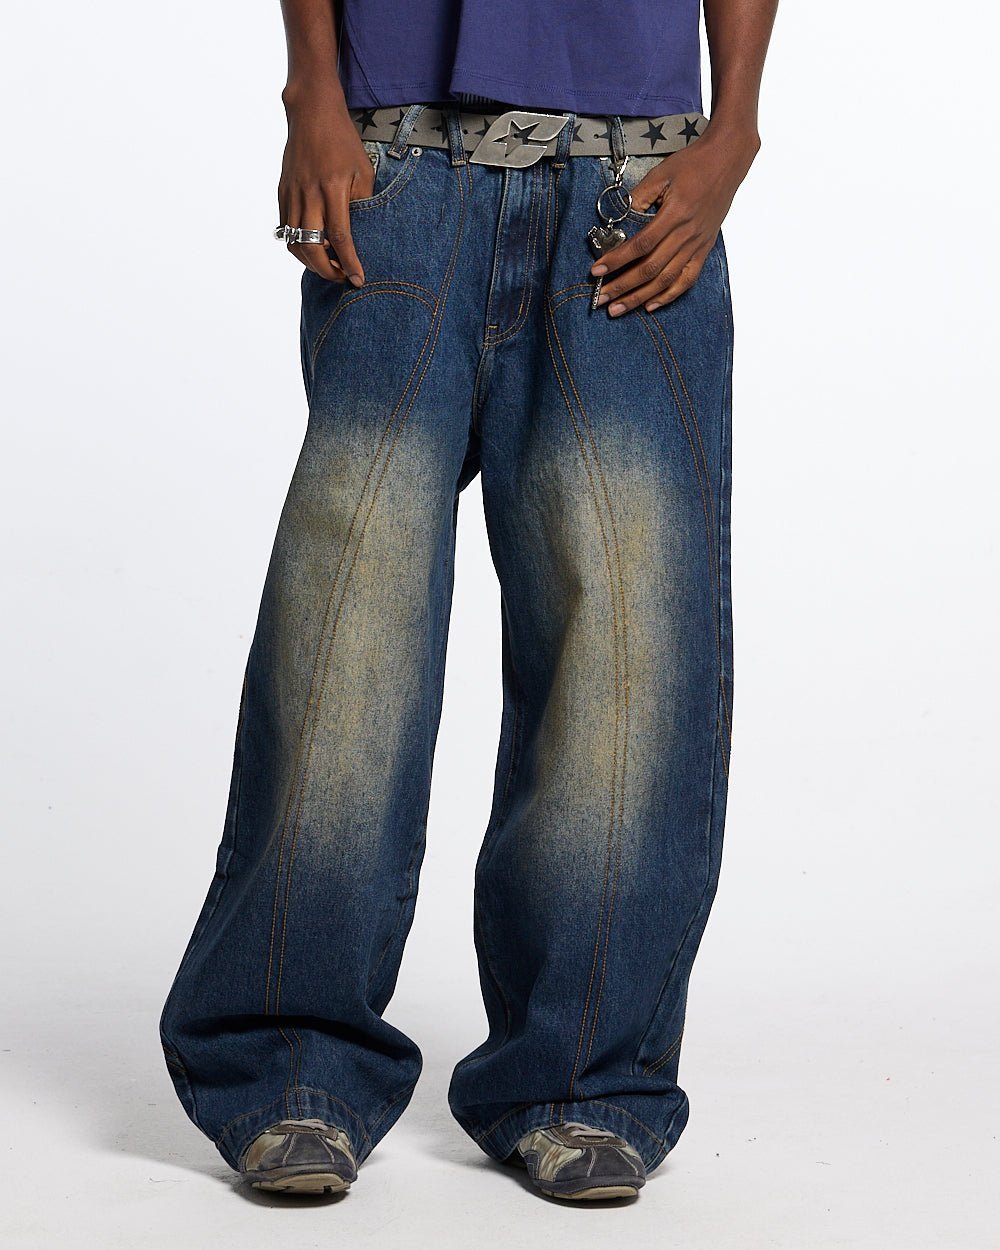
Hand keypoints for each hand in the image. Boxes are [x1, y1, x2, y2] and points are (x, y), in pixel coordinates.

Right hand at [277, 89, 375, 283]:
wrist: (312, 113)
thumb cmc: (343, 142)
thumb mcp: (363, 171)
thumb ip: (362, 204)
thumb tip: (361, 237)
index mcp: (332, 188)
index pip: (340, 237)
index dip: (348, 262)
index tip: (358, 279)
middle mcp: (309, 193)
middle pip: (313, 246)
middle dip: (327, 270)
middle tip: (342, 277)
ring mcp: (292, 193)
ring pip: (295, 242)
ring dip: (310, 262)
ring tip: (328, 266)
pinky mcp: (282, 192)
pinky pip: (286, 229)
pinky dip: (298, 246)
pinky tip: (312, 249)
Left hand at [590, 126, 759, 314]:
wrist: (728, 160)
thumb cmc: (693, 164)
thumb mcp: (661, 174)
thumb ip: (638, 197)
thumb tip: (618, 218)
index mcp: (674, 214)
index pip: (640, 245)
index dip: (617, 260)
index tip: (597, 271)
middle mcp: (686, 234)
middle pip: (650, 269)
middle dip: (622, 287)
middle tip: (601, 299)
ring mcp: (697, 244)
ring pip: (666, 279)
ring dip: (640, 297)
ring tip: (619, 309)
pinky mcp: (704, 249)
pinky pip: (687, 279)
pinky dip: (669, 295)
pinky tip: (651, 305)